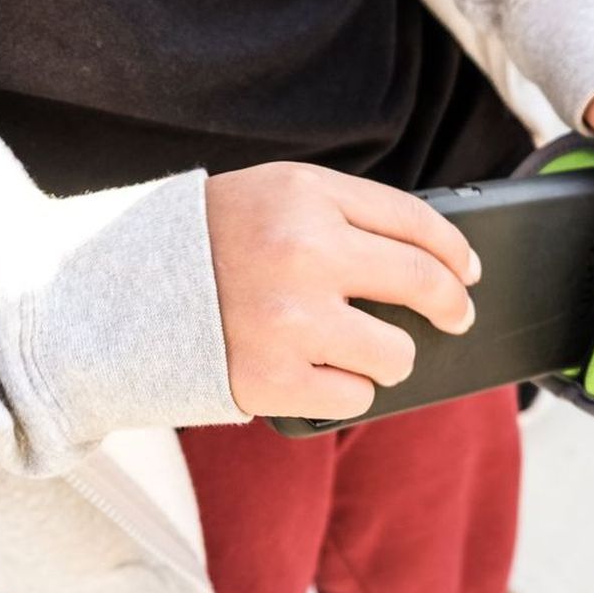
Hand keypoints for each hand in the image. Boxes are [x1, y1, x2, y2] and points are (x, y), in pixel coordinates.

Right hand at [206, 163, 479, 418]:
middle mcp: (303, 254)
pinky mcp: (272, 380)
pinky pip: (356, 396)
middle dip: (452, 306)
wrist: (125, 291)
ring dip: (393, 355)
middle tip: (457, 316)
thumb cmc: (219, 239)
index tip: (468, 270)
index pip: (416, 222)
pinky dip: (347, 387)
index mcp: (307, 197)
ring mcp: (289, 321)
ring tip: (366, 348)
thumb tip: (439, 263)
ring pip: (396, 353)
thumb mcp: (281, 196)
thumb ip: (353, 215)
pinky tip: (318, 370)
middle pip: (422, 285)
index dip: (455, 252)